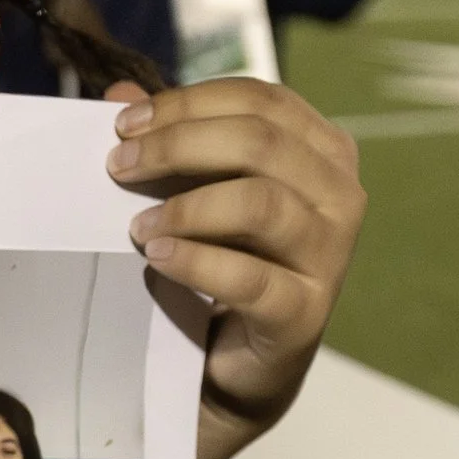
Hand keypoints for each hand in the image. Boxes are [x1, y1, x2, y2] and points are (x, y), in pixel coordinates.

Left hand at [104, 78, 364, 458]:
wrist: (241, 364)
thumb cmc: (226, 263)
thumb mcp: (198, 193)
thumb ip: (170, 142)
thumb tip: (118, 94)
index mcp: (323, 150)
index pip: (261, 100)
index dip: (189, 103)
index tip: (125, 124)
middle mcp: (340, 195)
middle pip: (260, 142)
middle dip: (179, 145)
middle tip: (118, 166)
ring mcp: (329, 255)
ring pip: (260, 204)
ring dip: (186, 207)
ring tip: (136, 224)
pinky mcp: (305, 312)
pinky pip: (250, 278)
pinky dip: (196, 262)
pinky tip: (156, 257)